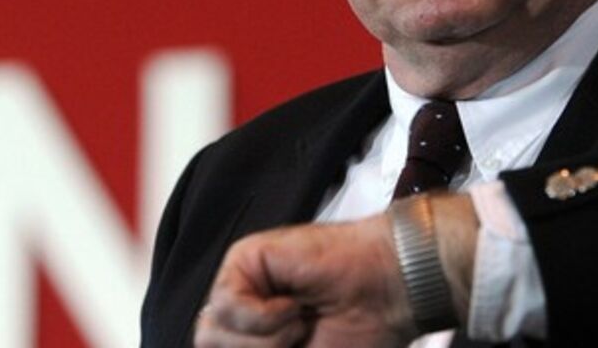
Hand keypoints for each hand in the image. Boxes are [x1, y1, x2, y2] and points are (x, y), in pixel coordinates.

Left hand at [194, 195, 477, 346]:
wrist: (388, 289)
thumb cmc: (361, 328)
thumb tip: (208, 342)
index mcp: (256, 337)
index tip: (288, 347)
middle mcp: (245, 310)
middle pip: (210, 347)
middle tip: (299, 341)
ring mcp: (244, 283)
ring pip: (211, 332)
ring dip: (262, 338)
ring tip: (300, 322)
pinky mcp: (246, 259)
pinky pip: (225, 304)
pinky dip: (262, 315)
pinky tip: (293, 303)